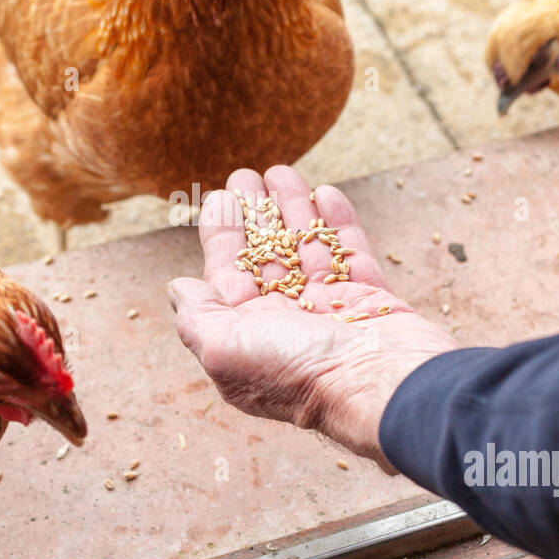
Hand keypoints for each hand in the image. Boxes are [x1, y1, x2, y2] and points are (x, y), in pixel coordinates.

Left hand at [168, 166, 458, 471]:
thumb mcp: (225, 348)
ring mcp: (333, 310)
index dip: (222, 234)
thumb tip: (178, 288)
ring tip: (282, 171)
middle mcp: (289, 323)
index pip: (229, 274)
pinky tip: (325, 193)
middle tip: (247, 175)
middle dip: (255, 214)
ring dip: (293, 209)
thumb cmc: (299, 372)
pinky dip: (338, 223)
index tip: (219, 198)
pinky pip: (351, 254)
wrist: (380, 386)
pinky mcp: (373, 300)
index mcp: (250, 334)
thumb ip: (197, 316)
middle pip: (267, 256)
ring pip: (308, 249)